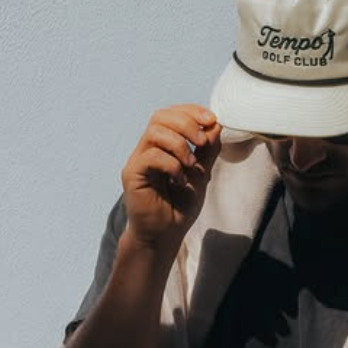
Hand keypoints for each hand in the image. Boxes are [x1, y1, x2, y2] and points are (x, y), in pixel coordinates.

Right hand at [120, 104, 222, 249]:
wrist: (166, 235)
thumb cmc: (180, 205)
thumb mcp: (202, 173)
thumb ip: (207, 149)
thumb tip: (215, 124)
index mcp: (162, 145)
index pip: (171, 114)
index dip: (191, 111)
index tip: (211, 120)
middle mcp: (147, 148)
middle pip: (160, 117)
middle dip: (186, 123)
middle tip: (201, 142)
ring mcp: (138, 160)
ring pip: (154, 132)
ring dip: (179, 145)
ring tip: (191, 165)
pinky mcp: (132, 175)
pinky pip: (150, 157)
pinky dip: (171, 165)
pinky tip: (179, 180)